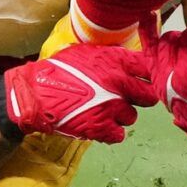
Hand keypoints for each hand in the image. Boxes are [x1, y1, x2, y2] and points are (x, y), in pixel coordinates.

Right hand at [0, 44, 154, 143]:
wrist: (36, 93)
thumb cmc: (60, 69)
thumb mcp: (89, 52)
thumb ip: (112, 56)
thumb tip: (130, 58)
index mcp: (117, 62)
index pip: (150, 68)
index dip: (148, 75)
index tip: (143, 79)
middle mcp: (119, 84)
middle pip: (149, 96)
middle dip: (140, 98)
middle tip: (129, 98)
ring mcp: (111, 107)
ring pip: (132, 117)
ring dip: (122, 115)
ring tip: (106, 110)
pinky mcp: (100, 128)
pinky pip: (119, 134)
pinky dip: (111, 132)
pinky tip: (101, 124)